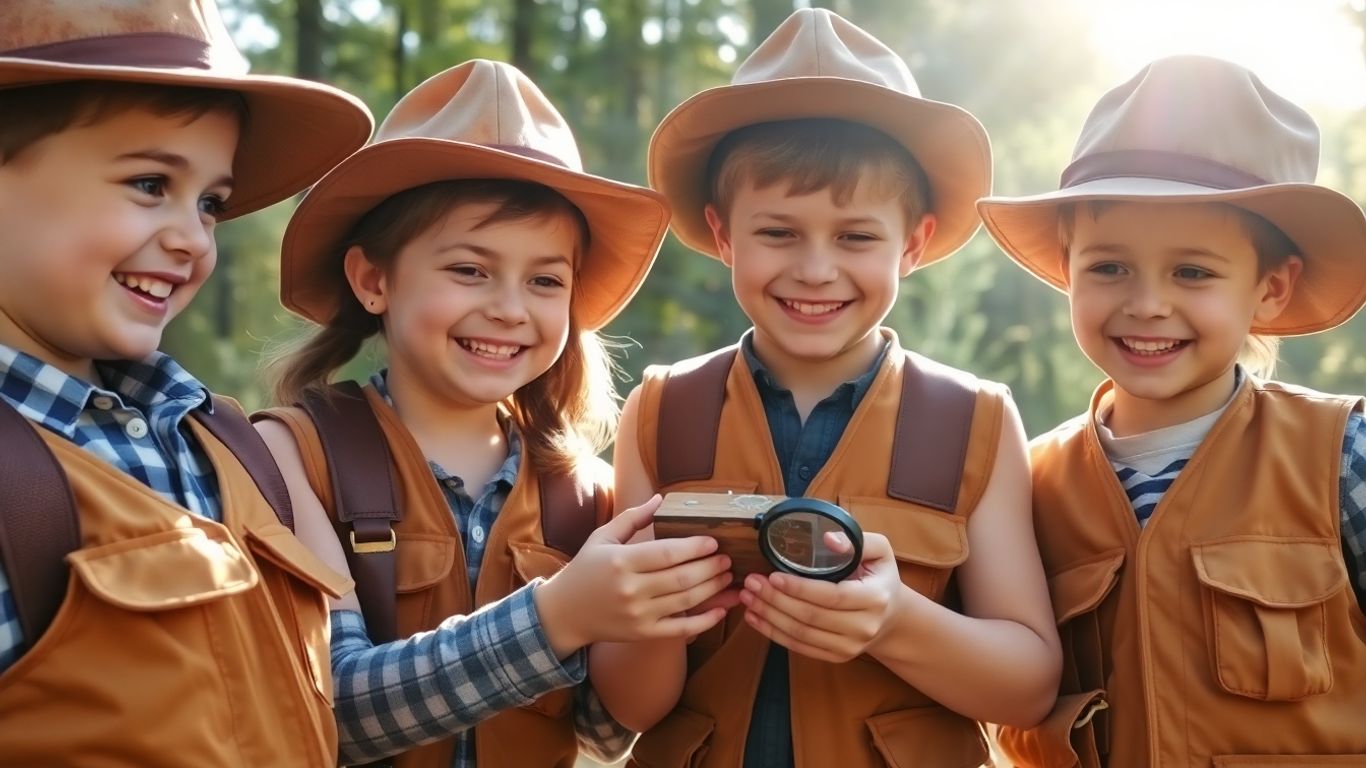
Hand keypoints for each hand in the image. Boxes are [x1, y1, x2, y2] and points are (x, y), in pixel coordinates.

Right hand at [536, 495, 733, 656]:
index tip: (714, 541)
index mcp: (621, 562)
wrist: (564, 613)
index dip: (695, 547)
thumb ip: (632, 518)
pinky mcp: (643, 633)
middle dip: (710, 567)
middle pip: (682, 578)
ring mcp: (638, 615)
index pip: (667, 553)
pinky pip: (680, 630)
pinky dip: (704, 622)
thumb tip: (661, 498)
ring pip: (686, 601)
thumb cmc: (585, 570)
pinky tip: (720, 611)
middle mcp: (631, 589)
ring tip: (727, 577)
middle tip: (727, 558)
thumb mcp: (602, 537)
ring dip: (712, 589)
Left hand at [738, 531, 902, 662]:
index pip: (831, 596)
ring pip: (801, 635)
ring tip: (747, 597)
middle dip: (775, 600)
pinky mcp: (837, 657)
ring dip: (769, 616)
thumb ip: (856, 540)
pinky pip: (799, 648)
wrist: (891, 616)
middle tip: (751, 582)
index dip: (799, 588)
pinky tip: (755, 618)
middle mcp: (864, 627)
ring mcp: (850, 647)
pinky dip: (773, 633)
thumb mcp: (879, 551)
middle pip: (811, 617)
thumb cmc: (879, 576)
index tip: (773, 575)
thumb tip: (827, 538)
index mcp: (874, 598)